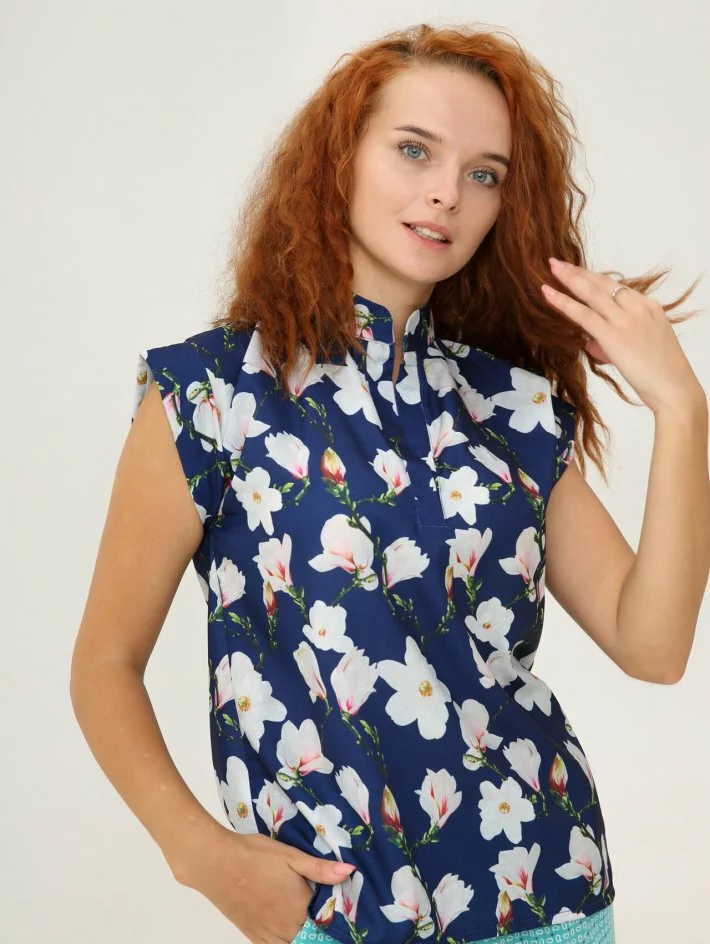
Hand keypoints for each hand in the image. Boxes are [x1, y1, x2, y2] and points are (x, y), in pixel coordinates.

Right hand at [172, 824, 354, 943]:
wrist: (215, 862)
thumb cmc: (255, 854)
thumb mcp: (290, 855)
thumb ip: (320, 869)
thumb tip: (350, 872)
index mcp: (300, 906)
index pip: (326, 924)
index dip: (335, 922)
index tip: (345, 918)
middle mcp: (287, 926)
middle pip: (310, 937)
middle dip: (320, 931)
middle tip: (327, 921)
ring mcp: (267, 933)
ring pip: (293, 943)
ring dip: (303, 936)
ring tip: (309, 924)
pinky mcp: (252, 935)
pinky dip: (284, 942)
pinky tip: (289, 932)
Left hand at [541, 257, 701, 414]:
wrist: (674, 388)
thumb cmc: (661, 374)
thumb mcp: (644, 345)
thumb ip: (617, 337)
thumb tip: (593, 340)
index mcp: (648, 307)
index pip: (616, 287)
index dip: (594, 279)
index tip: (578, 272)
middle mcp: (637, 307)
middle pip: (602, 283)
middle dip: (578, 271)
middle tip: (559, 262)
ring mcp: (625, 319)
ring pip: (591, 293)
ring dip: (569, 278)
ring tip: (551, 267)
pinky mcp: (612, 335)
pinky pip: (583, 315)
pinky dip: (563, 303)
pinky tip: (548, 294)